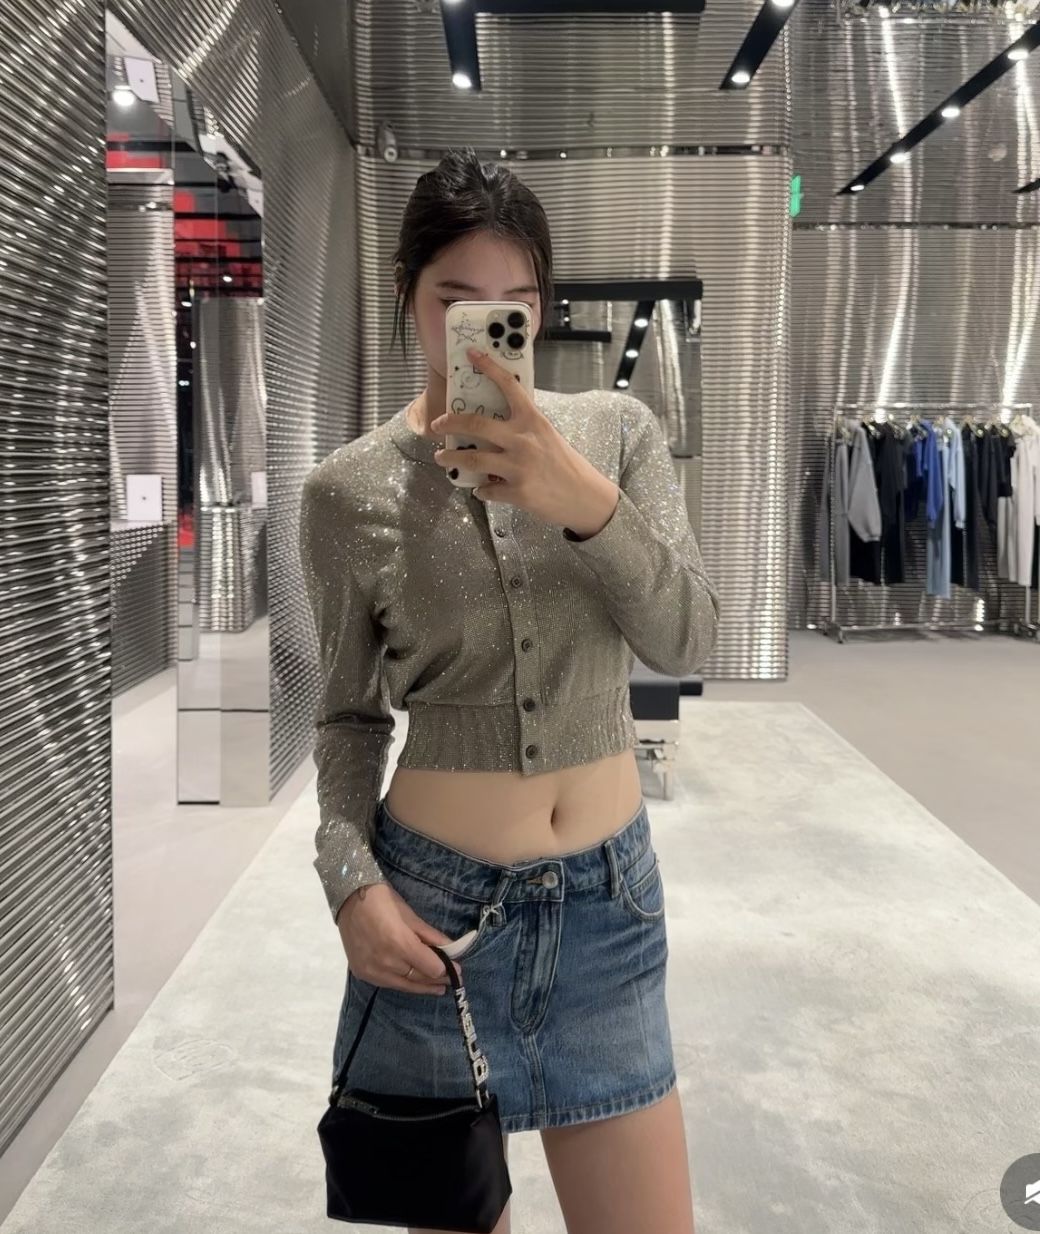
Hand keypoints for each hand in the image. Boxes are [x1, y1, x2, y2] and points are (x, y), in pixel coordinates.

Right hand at [337, 883, 453, 994]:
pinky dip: (402, 982)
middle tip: (451, 979)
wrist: (348, 898)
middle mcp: (385, 962)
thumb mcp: (410, 915)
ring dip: (421, 986)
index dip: (446, 969)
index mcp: (399, 944)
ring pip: (404, 985)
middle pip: (418, 978)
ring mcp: (371, 970)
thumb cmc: (382, 900)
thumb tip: (452, 949)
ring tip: (437, 987)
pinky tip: (412, 981)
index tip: (457, 968)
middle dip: (437, 979)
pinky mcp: (362, 973)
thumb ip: (430, 935)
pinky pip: (388, 983)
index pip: (431, 968)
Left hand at [431, 348, 619, 534]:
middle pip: (476, 424)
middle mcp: (523, 440)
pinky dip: (481, 489)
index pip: (509, 386)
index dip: (488, 367)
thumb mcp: (547, 436)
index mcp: (532, 420)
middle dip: (449, 423)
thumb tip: (493, 428)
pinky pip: (486, 489)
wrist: (584, 496)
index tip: (471, 355)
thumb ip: (522, 428)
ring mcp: (518, 467)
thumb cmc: (565, 464)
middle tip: (438, 425)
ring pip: (472, 459)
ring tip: (442, 458)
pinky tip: (481, 489)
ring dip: (451, 459)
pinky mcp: (516, 492)